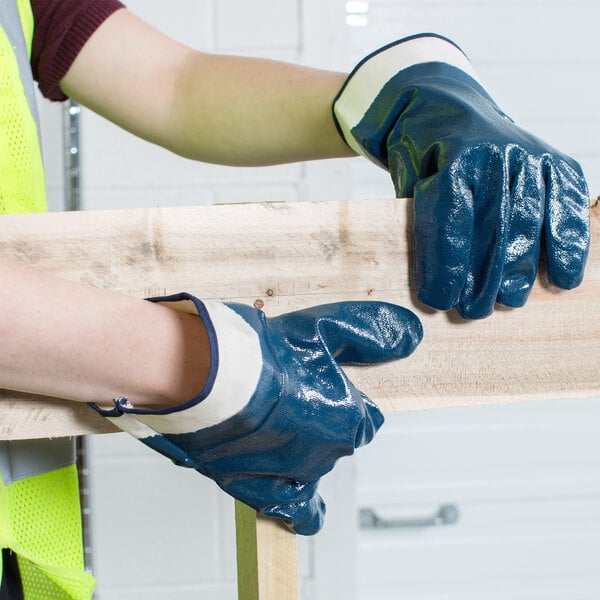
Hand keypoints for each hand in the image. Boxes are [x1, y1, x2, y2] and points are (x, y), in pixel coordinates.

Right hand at [90, 294, 421, 534]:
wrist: (205, 378)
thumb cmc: (263, 354)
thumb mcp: (326, 329)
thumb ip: (372, 333)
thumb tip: (411, 333)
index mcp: (347, 419)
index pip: (365, 418)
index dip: (346, 400)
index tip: (326, 386)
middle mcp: (326, 454)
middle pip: (337, 442)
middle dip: (322, 421)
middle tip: (292, 396)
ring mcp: (291, 474)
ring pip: (312, 470)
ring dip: (306, 455)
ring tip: (287, 431)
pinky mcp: (256, 486)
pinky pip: (290, 508)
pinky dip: (298, 506)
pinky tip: (300, 504)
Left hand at [333, 33, 589, 318]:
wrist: (447, 108)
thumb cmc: (422, 157)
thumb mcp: (410, 185)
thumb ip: (423, 221)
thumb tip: (438, 281)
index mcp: (452, 159)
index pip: (451, 221)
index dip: (446, 266)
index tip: (439, 300)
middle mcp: (495, 153)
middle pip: (494, 227)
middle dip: (485, 277)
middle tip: (475, 310)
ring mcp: (529, 154)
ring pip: (530, 221)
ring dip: (523, 269)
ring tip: (510, 301)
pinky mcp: (554, 161)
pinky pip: (566, 205)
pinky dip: (568, 243)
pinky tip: (564, 277)